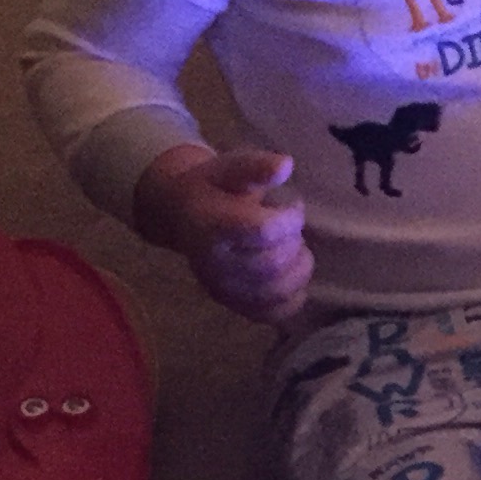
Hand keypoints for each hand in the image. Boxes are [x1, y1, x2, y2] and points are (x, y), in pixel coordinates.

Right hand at [136, 143, 313, 325]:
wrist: (182, 214)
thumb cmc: (214, 187)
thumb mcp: (231, 166)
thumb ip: (256, 167)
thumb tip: (285, 165)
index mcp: (211, 224)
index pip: (264, 230)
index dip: (290, 218)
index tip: (292, 205)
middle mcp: (212, 263)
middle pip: (273, 263)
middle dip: (294, 242)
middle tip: (290, 228)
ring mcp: (222, 288)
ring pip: (276, 291)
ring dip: (298, 269)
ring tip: (292, 249)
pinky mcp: (233, 304)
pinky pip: (272, 313)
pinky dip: (292, 297)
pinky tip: (291, 276)